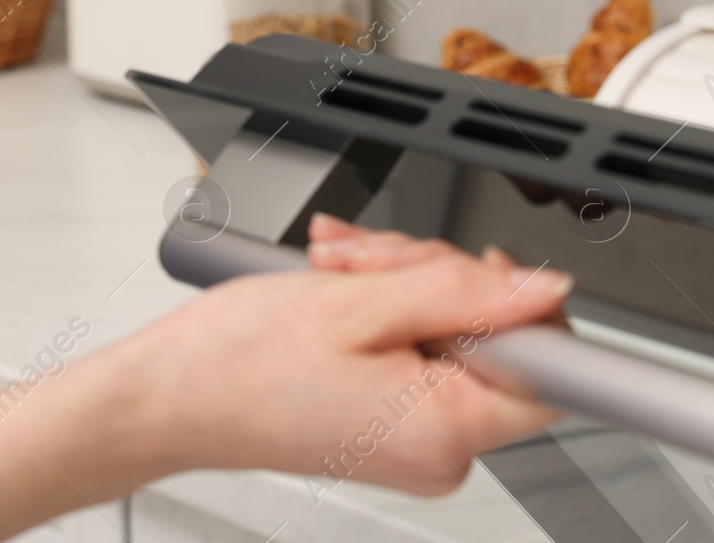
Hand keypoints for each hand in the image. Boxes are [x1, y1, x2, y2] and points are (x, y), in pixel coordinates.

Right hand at [0, 227, 569, 538]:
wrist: (162, 397)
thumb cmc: (236, 362)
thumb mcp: (364, 300)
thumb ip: (468, 292)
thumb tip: (549, 289)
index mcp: (444, 431)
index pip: (551, 372)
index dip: (529, 308)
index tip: (483, 273)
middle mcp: (442, 451)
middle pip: (498, 335)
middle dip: (439, 276)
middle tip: (375, 262)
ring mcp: (420, 439)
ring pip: (458, 329)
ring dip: (404, 280)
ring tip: (341, 271)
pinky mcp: (399, 422)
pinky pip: (426, 347)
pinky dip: (389, 305)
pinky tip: (344, 286)